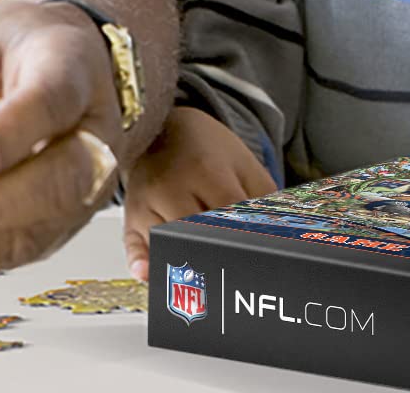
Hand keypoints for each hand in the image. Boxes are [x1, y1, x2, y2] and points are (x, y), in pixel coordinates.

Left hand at [0, 0, 124, 268]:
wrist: (51, 62)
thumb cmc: (16, 53)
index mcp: (75, 71)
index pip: (51, 105)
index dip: (8, 136)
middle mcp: (94, 135)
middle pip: (59, 184)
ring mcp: (83, 187)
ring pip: (35, 231)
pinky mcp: (56, 222)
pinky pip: (11, 249)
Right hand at [120, 106, 278, 279]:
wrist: (162, 128)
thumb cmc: (206, 150)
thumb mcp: (244, 164)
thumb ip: (264, 200)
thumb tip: (279, 237)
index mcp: (205, 170)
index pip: (229, 216)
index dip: (246, 238)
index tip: (260, 255)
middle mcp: (170, 187)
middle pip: (195, 233)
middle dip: (219, 253)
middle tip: (238, 271)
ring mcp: (145, 203)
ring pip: (167, 243)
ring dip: (187, 264)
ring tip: (208, 281)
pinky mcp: (130, 217)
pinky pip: (133, 246)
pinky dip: (141, 262)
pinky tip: (149, 274)